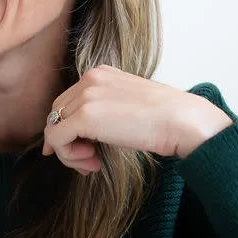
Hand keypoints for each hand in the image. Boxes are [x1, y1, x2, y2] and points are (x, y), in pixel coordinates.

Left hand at [41, 65, 232, 174]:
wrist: (183, 121)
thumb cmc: (165, 119)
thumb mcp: (129, 105)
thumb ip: (105, 110)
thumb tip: (83, 134)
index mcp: (100, 73)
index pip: (69, 100)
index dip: (69, 127)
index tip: (82, 149)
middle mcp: (89, 79)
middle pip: (57, 113)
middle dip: (67, 141)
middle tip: (89, 161)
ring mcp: (85, 96)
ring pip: (54, 127)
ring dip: (69, 152)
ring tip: (92, 164)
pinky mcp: (84, 117)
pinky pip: (57, 138)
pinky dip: (68, 156)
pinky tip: (92, 162)